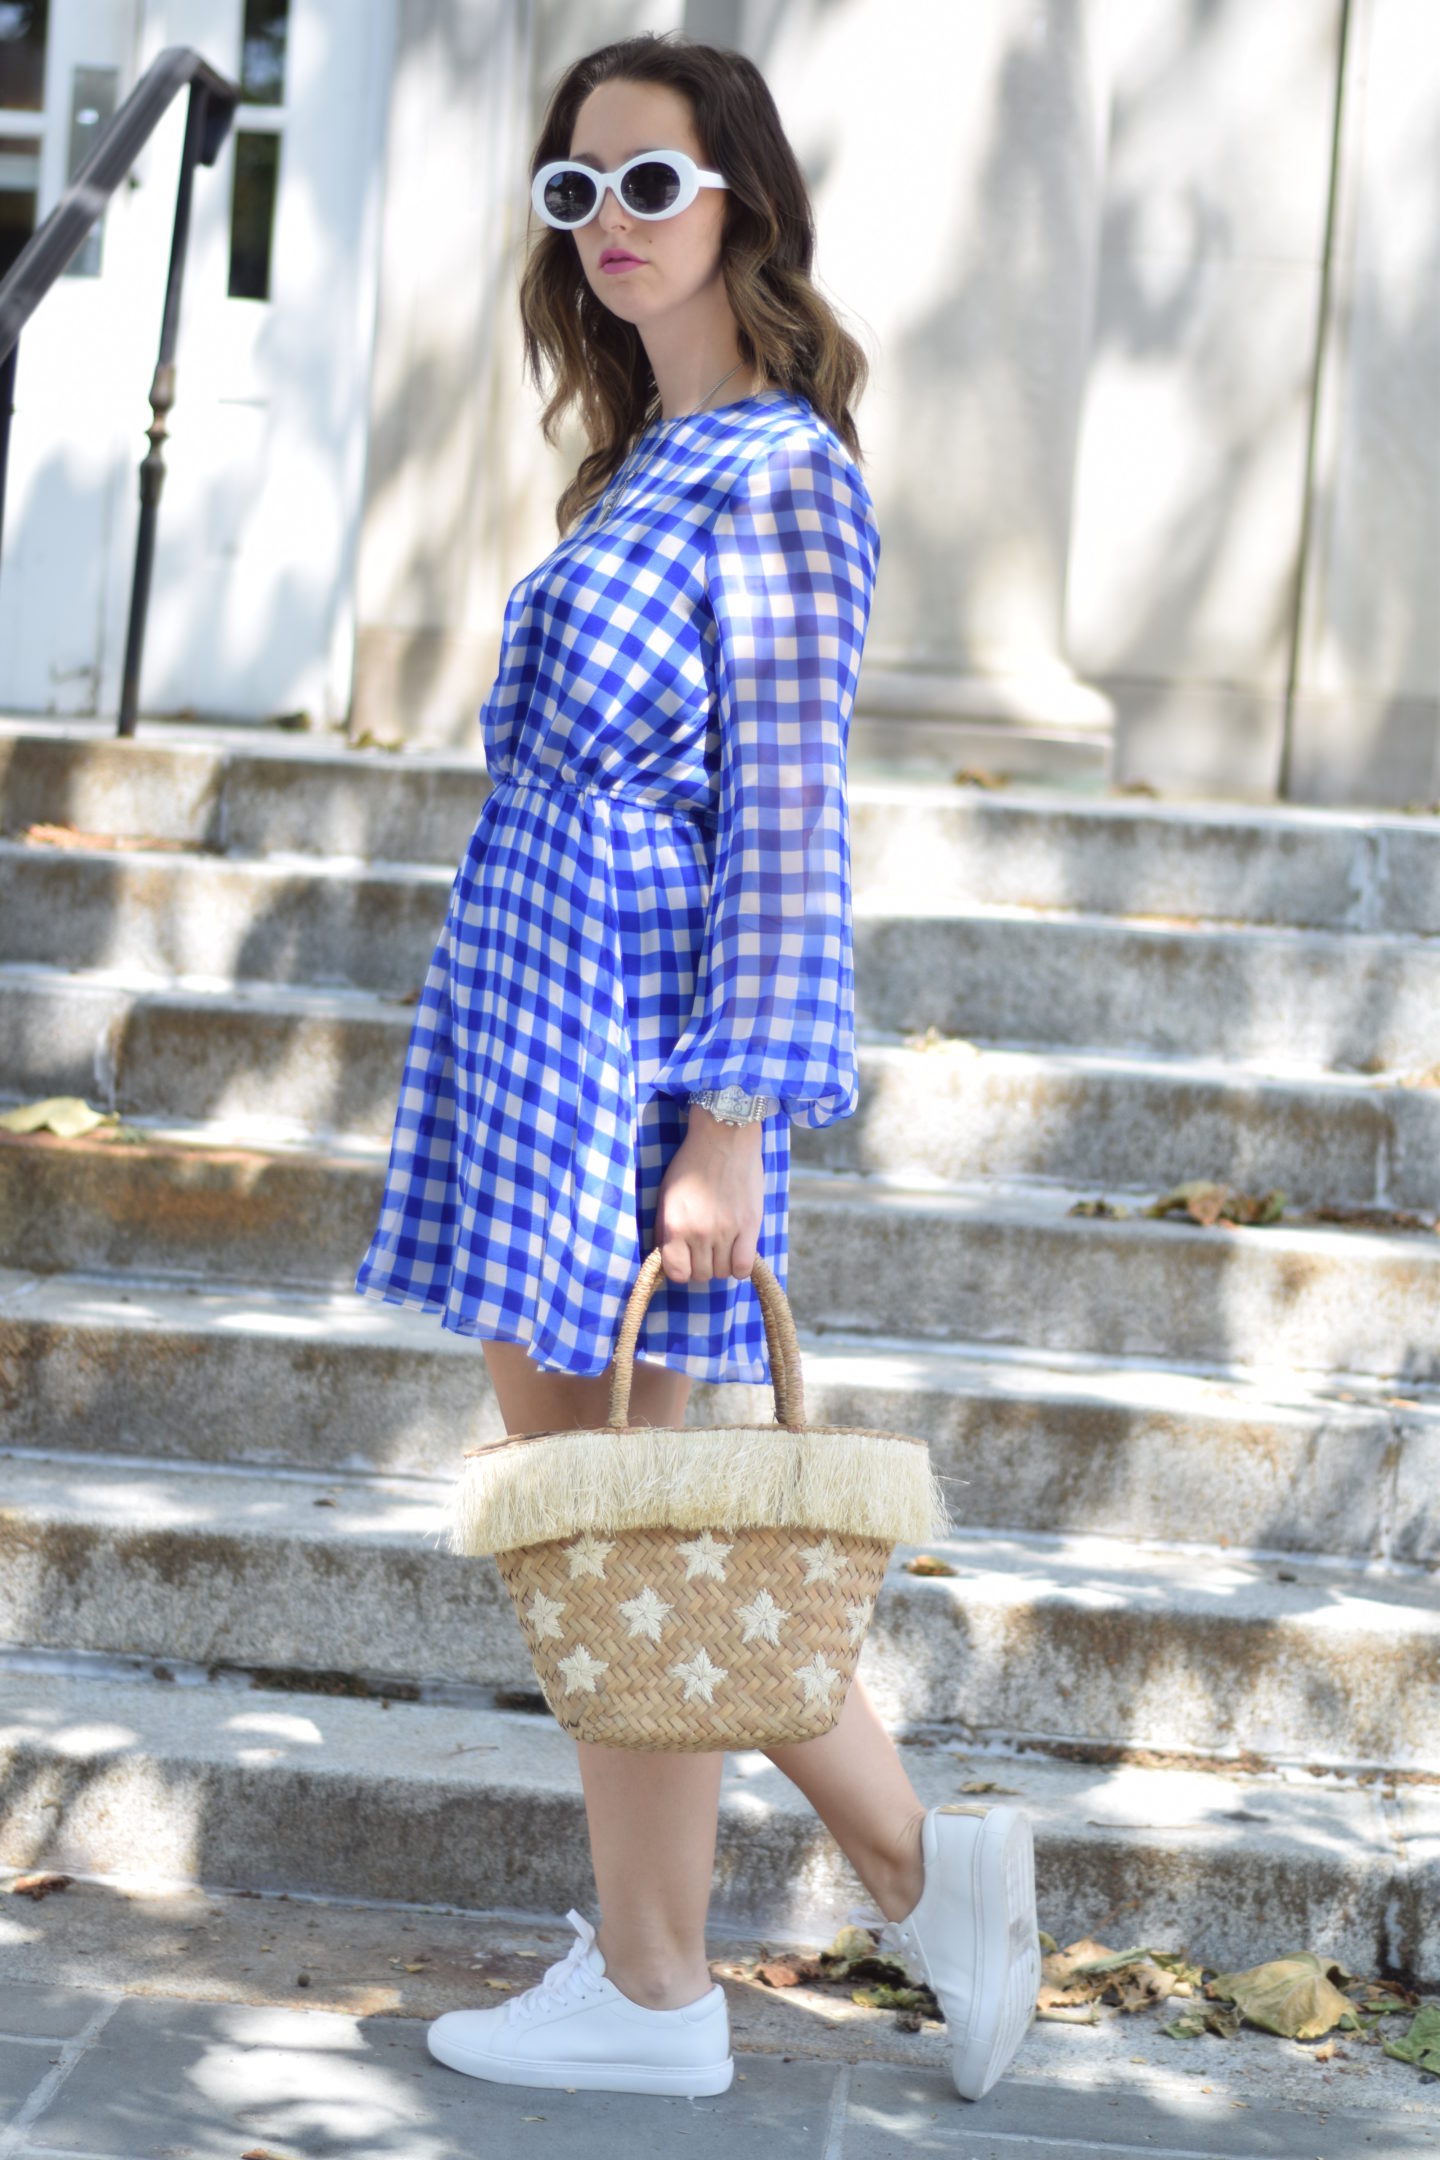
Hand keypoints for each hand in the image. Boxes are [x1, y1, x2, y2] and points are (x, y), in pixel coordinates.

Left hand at [653, 1106, 764, 1283]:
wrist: (724, 1136)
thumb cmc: (692, 1162)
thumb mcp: (666, 1193)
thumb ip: (664, 1227)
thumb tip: (665, 1255)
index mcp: (674, 1225)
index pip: (676, 1273)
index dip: (680, 1271)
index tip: (685, 1261)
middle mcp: (698, 1233)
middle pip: (701, 1275)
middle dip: (702, 1266)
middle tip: (705, 1250)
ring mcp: (726, 1231)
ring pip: (723, 1273)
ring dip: (721, 1264)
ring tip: (722, 1247)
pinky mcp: (749, 1226)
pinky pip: (743, 1266)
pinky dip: (740, 1266)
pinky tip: (737, 1252)